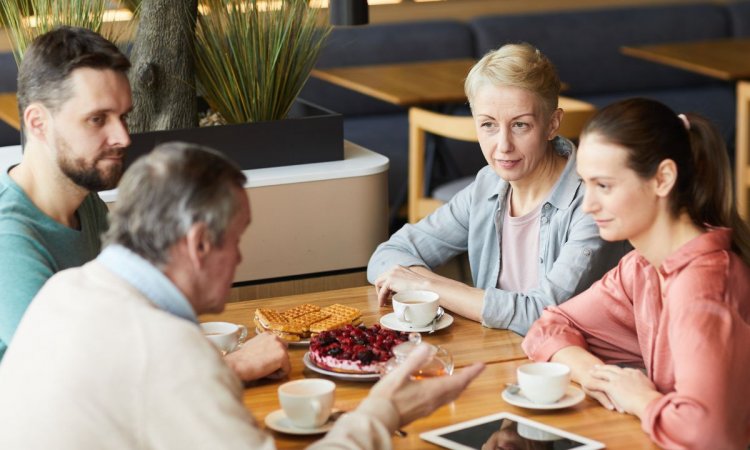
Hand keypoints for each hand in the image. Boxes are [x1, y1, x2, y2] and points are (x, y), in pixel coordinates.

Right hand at [224, 332, 290, 381]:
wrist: (237, 365)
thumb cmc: (241, 359)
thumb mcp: (253, 346)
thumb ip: (264, 346)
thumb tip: (268, 353)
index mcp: (268, 335)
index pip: (278, 348)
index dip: (271, 357)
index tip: (262, 360)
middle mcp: (275, 338)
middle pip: (284, 354)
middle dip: (276, 362)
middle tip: (263, 366)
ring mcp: (280, 346)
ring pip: (285, 363)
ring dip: (276, 368)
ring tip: (263, 368)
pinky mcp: (283, 356)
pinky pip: (286, 371)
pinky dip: (277, 375)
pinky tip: (266, 372)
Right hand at [368, 344, 484, 426]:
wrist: (378, 418)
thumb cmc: (387, 398)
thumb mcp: (399, 374)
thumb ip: (414, 360)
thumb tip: (427, 347)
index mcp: (432, 391)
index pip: (459, 381)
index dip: (471, 373)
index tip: (481, 365)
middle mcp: (434, 401)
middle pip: (457, 390)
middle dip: (467, 379)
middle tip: (474, 369)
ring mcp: (428, 407)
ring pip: (451, 396)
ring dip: (459, 386)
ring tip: (461, 377)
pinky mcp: (422, 411)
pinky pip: (442, 400)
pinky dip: (448, 391)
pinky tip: (439, 387)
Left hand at [374, 266, 431, 306]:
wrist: (425, 286)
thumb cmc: (421, 287)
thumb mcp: (410, 281)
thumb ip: (403, 282)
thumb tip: (398, 289)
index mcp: (399, 268)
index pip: (387, 275)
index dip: (385, 285)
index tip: (387, 293)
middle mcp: (394, 269)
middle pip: (381, 278)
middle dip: (380, 289)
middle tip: (383, 298)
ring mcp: (391, 273)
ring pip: (378, 283)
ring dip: (379, 293)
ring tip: (382, 302)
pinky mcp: (390, 280)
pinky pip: (381, 291)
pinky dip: (381, 298)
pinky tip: (382, 303)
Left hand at [583, 365, 661, 416]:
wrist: (648, 402)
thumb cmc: (652, 398)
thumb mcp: (651, 387)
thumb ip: (646, 384)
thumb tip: (648, 386)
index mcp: (635, 373)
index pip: (623, 370)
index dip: (617, 370)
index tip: (613, 370)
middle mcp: (625, 374)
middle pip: (612, 369)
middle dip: (604, 367)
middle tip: (597, 366)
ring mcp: (618, 379)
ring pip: (604, 373)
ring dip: (596, 372)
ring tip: (590, 372)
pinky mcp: (612, 387)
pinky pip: (598, 384)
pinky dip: (591, 383)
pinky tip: (585, 383)